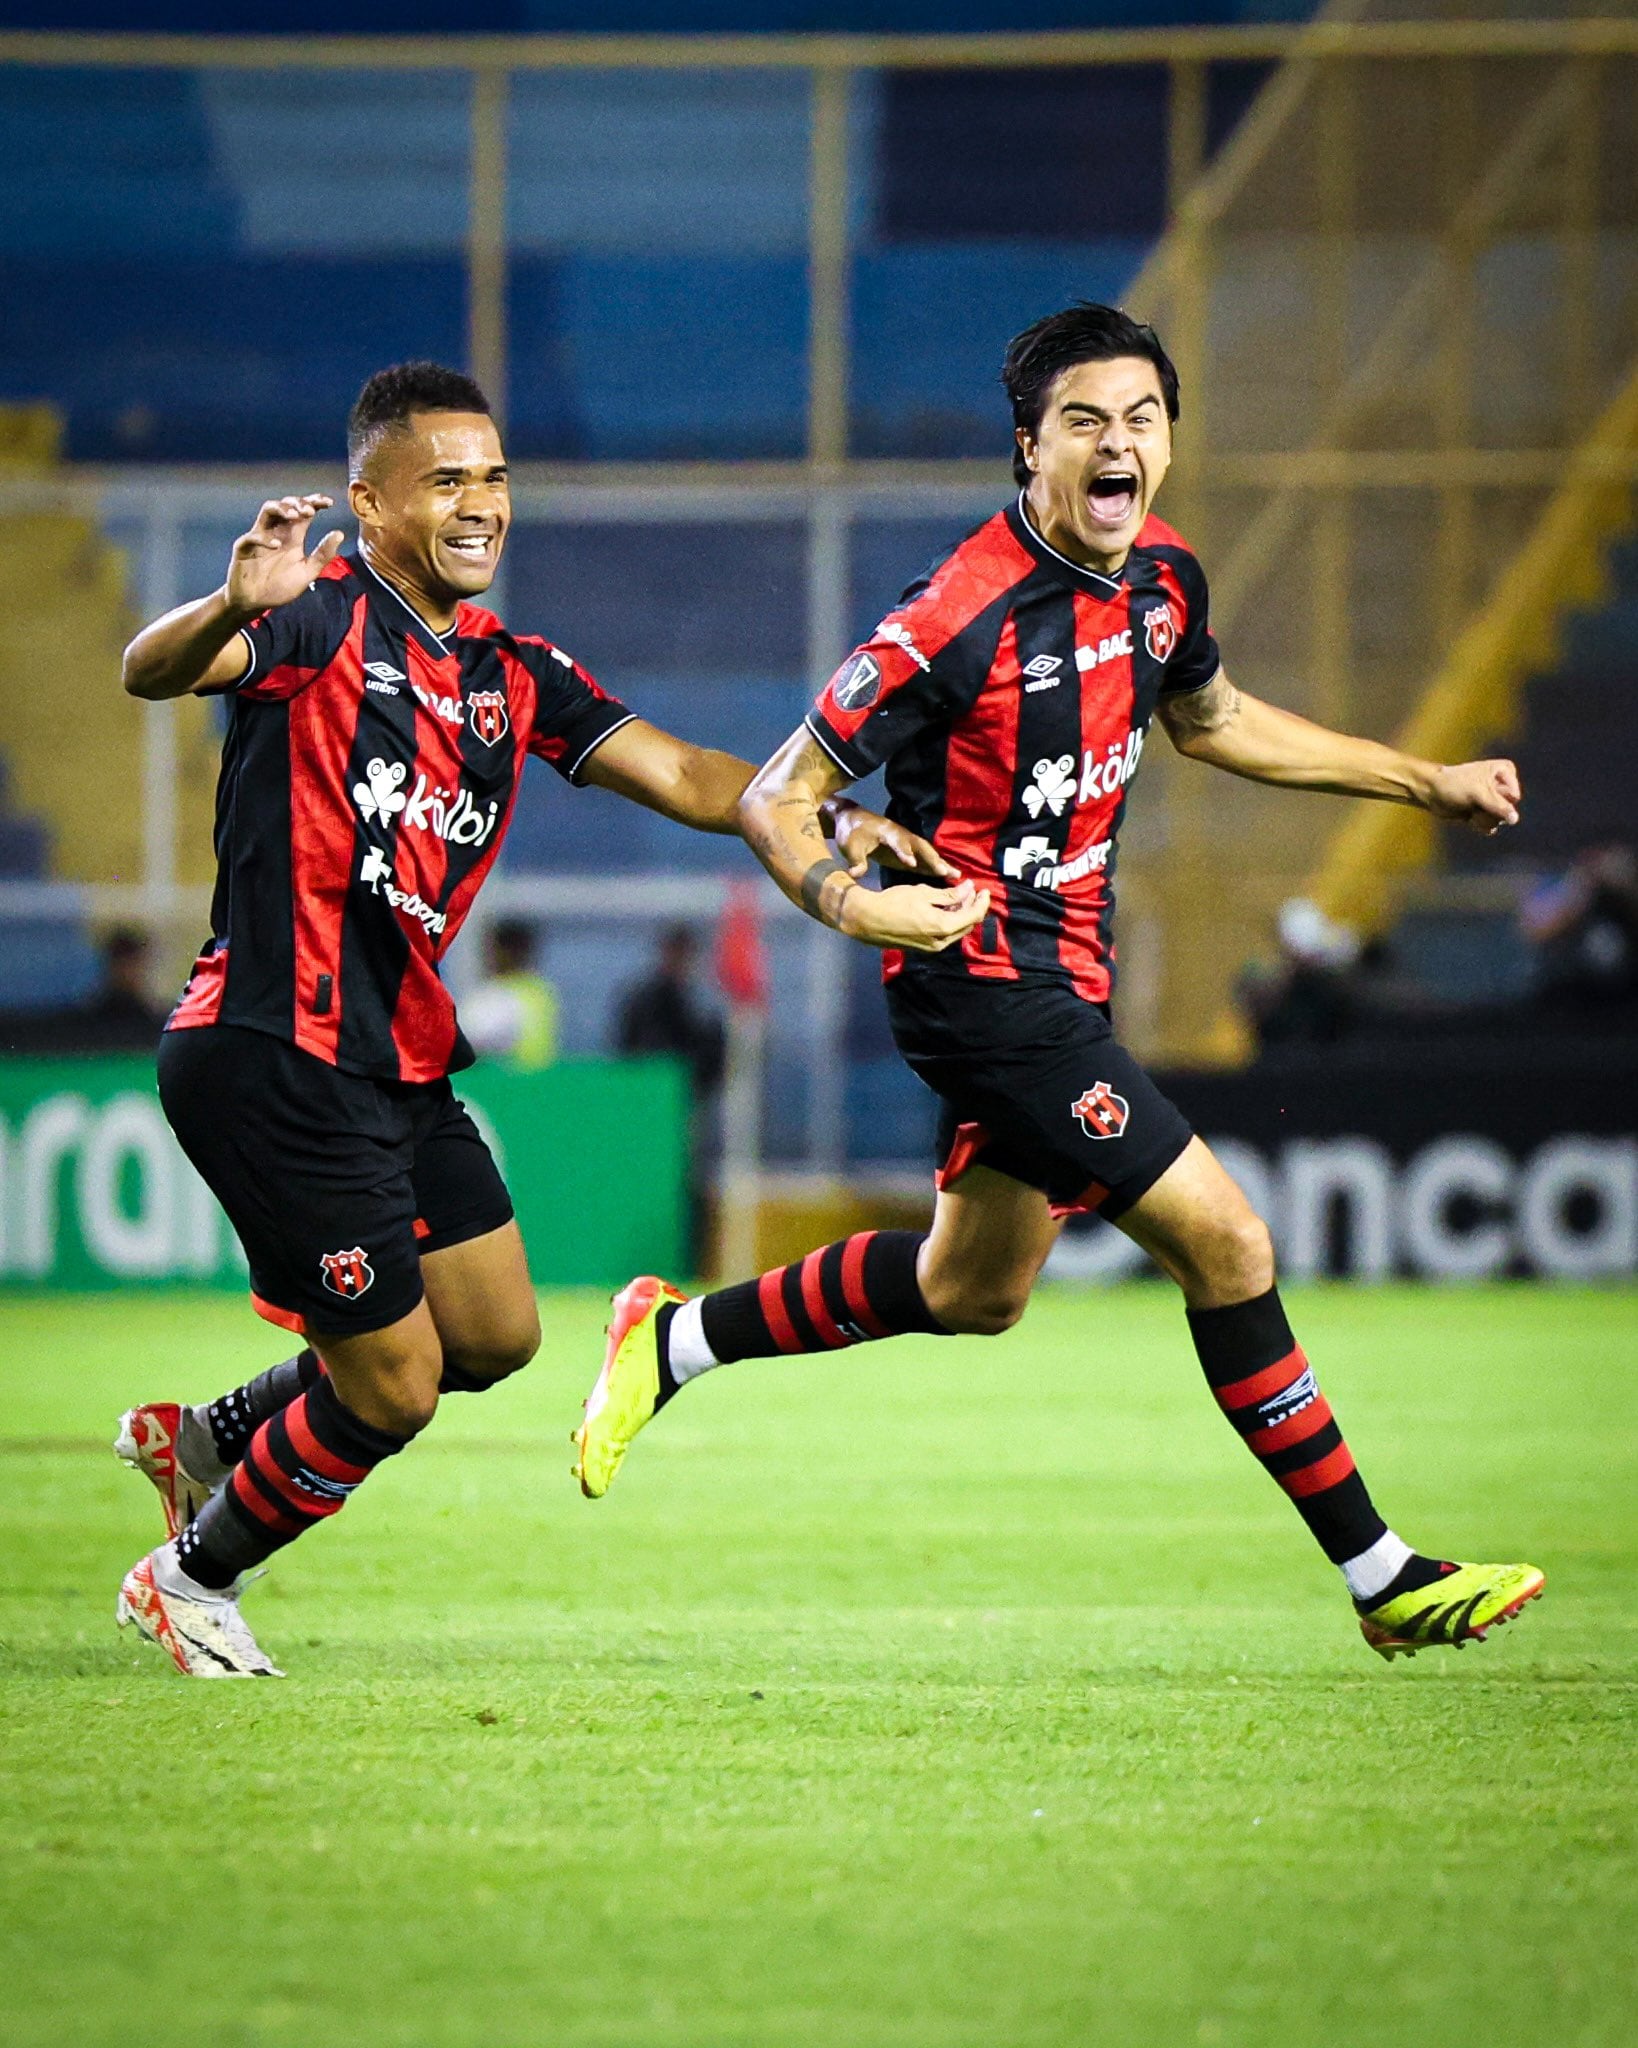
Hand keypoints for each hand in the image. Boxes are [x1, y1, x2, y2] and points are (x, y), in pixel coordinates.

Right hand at [224, 494, 343, 618]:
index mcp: (292, 536)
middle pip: (285, 505)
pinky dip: (264, 538)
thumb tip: (340, 534)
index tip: (329, 502)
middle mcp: (276, 532)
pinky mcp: (243, 548)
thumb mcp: (307, 572)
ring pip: (267, 511)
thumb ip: (322, 555)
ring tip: (295, 515)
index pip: (303, 511)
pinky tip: (277, 545)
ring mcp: (259, 537)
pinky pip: (251, 537)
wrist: (256, 602)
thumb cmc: (280, 585)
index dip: (315, 502)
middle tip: (310, 510)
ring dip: (281, 509)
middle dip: (298, 503)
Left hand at [830, 800, 958, 880]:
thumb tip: (855, 874)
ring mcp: (907, 843)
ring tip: (956, 875)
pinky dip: (936, 868)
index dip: (904, 852)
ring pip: (926, 853)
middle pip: (919, 846)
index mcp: (886, 832)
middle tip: (945, 871)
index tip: (911, 864)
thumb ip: (855, 860)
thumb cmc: (851, 832)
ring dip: (940, 863)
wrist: (853, 821)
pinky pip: (924, 860)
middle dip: (932, 859)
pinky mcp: (908, 853)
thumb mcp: (848, 845)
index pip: (897, 842)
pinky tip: (950, 877)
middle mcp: (901, 835)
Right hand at [838, 877, 990, 953]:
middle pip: (967, 925)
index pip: (973, 916)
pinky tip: (945, 908)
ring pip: (955, 930)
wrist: (867, 920)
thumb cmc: (894, 903)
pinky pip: (944, 934)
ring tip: (959, 896)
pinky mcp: (923, 947)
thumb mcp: (924, 894)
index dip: (982, 902)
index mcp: (943, 927)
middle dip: (973, 907)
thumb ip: (949, 894)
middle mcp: (941, 941)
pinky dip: (949, 920)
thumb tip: (969, 889)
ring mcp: (932, 947)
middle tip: (972, 890)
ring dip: (961, 914)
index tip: (984, 889)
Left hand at [1426, 759, 1520, 834]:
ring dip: (1482, 818)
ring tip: (1470, 808)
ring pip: (1500, 819)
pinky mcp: (1484, 811)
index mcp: (1505, 771)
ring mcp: (1493, 799)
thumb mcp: (1478, 793)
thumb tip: (1515, 819)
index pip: (1514, 797)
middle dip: (1490, 810)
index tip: (1479, 790)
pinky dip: (1479, 823)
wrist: (1432, 792)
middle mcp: (1502, 785)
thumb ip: (1499, 806)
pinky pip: (1491, 825)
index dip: (1497, 799)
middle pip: (1508, 809)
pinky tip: (1469, 816)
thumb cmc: (1454, 785)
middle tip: (1474, 802)